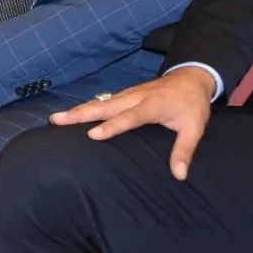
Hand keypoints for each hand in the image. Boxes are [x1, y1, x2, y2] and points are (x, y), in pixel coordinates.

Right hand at [50, 67, 215, 180]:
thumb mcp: (194, 128)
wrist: (191, 77)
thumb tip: (179, 176)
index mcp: (152, 106)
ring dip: (78, 110)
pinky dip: (87, 107)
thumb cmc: (192, 105)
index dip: (111, 126)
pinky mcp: (126, 93)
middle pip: (104, 106)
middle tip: (57, 120)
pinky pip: (103, 100)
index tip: (92, 135)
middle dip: (80, 113)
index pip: (129, 117)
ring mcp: (128, 94)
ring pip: (100, 102)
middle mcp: (135, 97)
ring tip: (57, 118)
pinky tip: (75, 114)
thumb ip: (184, 150)